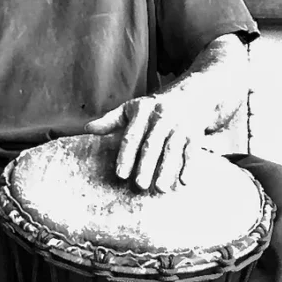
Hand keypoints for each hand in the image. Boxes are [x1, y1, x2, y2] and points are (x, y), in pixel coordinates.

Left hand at [85, 95, 212, 191]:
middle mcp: (161, 117)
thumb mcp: (132, 108)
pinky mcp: (194, 133)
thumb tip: (87, 129)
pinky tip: (185, 182)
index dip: (126, 155)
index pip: (132, 136)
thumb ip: (110, 120)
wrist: (192, 93)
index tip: (121, 174)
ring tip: (161, 188)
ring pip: (172, 149)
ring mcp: (179, 125)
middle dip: (146, 165)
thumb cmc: (155, 106)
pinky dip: (189, 166)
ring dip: (167, 169)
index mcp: (142, 112)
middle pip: (152, 144)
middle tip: (140, 185)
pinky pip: (192, 151)